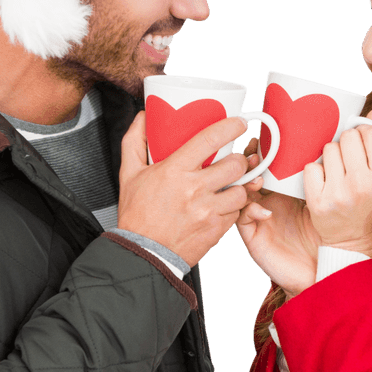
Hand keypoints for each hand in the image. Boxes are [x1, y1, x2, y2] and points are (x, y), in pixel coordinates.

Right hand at [118, 111, 252, 267]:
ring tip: (229, 186)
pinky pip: (236, 212)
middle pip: (235, 164)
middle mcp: (194, 189)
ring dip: (239, 186)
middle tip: (233, 161)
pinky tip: (222, 205)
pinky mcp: (216, 229)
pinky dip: (233, 208)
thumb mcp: (129, 174)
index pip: (211, 139)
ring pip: (242, 190)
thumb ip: (135, 142)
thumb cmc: (137, 215)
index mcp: (175, 170)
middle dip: (239, 160)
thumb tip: (144, 117)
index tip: (239, 123)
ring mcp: (208, 211)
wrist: (143, 253)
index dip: (231, 127)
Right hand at [236, 141, 320, 294]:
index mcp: (282, 190)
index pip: (266, 164)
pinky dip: (250, 211)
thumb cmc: (328, 234)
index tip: (266, 137)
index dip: (263, 149)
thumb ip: (321, 177)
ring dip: (245, 183)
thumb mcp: (325, 199)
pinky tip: (266, 212)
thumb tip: (326, 146)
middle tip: (255, 153)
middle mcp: (266, 201)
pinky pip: (241, 218)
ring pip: (238, 194)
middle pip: (247, 174)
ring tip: (258, 179)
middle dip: (248, 161)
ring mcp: (257, 217)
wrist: (324, 267)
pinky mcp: (253, 236)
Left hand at [303, 109, 371, 256]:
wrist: (353, 243)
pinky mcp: (316, 202)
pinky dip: (316, 171)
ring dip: (330, 156)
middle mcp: (361, 185)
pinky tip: (324, 182)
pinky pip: (311, 167)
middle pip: (347, 137)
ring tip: (337, 171)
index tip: (362, 142)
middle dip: (346, 143)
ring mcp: (337, 194)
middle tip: (347, 158)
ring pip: (328, 149)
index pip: (371, 133)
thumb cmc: (370, 206)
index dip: (364, 132)